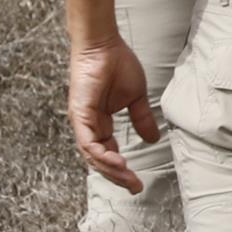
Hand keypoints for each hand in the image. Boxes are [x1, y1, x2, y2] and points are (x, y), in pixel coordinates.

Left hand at [68, 37, 159, 192]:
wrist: (104, 45)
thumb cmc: (117, 64)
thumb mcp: (135, 98)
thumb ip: (141, 119)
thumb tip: (152, 139)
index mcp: (100, 123)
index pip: (108, 154)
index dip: (122, 170)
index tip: (138, 182)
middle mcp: (88, 126)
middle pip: (99, 160)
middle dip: (117, 176)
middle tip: (135, 187)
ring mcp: (81, 121)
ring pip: (92, 156)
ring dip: (110, 169)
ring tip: (129, 177)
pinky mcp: (79, 115)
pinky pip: (88, 143)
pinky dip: (102, 155)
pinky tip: (118, 162)